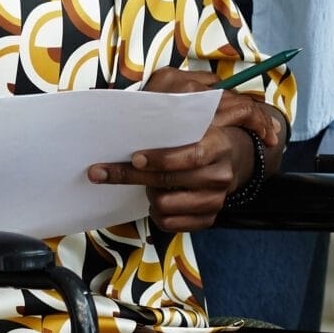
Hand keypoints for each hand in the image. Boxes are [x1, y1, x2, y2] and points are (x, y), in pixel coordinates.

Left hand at [88, 69, 287, 231]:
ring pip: (166, 205)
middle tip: (101, 171)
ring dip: (149, 195)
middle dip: (130, 176)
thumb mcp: (196, 121)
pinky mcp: (208, 219)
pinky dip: (157, 213)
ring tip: (146, 184)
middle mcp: (220, 175)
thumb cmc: (202, 136)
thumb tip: (132, 109)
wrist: (232, 159)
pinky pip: (170, 223)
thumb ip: (171, 116)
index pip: (190, 156)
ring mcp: (216, 200)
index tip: (134, 157)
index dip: (161, 159)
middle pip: (168, 182)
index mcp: (218, 144)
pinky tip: (157, 200)